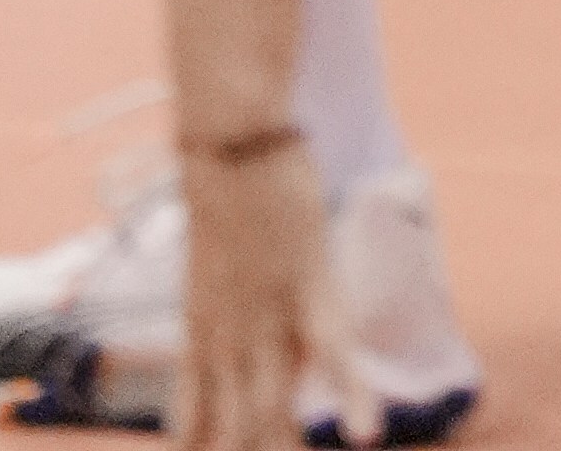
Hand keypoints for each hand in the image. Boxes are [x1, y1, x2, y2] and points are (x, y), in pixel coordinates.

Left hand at [170, 133, 328, 450]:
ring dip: (285, 445)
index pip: (194, 426)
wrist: (230, 141)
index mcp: (200, 340)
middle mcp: (227, 342)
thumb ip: (215, 322)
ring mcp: (266, 318)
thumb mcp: (209, 270)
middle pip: (235, 429)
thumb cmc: (225, 196)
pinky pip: (333, 353)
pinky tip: (366, 434)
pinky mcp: (307, 287)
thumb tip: (211, 348)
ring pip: (274, 408)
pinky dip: (352, 396)